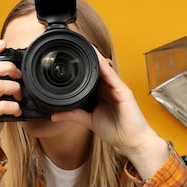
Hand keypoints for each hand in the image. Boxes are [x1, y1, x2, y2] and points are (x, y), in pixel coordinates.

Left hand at [51, 48, 169, 177]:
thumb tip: (54, 115)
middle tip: (75, 45)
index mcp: (102, 94)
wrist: (131, 142)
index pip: (91, 77)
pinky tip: (98, 60)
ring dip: (96, 58)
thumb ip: (73, 115)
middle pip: (97, 70)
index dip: (82, 67)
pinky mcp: (124, 92)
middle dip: (88, 58)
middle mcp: (110, 89)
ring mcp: (117, 88)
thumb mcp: (89, 121)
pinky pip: (113, 77)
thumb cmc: (115, 131)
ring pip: (105, 69)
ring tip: (85, 45)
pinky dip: (105, 68)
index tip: (71, 57)